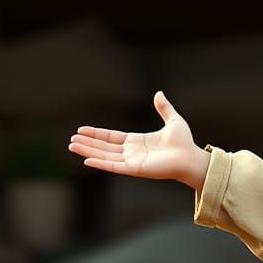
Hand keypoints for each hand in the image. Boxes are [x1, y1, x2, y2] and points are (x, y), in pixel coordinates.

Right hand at [68, 91, 203, 185]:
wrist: (192, 158)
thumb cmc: (185, 143)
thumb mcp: (173, 120)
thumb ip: (164, 108)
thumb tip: (158, 93)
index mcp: (138, 141)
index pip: (112, 137)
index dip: (97, 134)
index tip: (81, 130)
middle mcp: (133, 152)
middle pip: (105, 147)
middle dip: (88, 143)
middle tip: (71, 140)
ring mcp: (133, 161)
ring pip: (105, 156)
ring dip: (89, 151)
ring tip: (72, 146)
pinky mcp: (136, 169)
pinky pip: (114, 166)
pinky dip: (100, 163)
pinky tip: (87, 159)